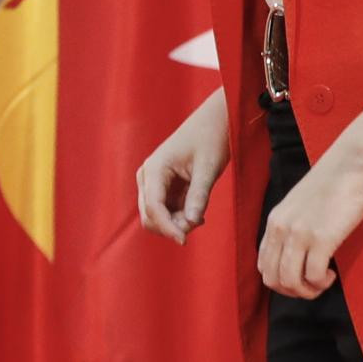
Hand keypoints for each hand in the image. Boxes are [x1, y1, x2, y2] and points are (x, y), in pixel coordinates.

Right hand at [135, 89, 229, 241]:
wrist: (214, 121)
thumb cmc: (211, 138)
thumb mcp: (208, 168)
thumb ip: (198, 196)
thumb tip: (190, 223)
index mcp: (154, 168)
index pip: (152, 207)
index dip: (167, 227)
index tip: (184, 241)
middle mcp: (148, 176)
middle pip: (149, 215)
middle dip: (170, 226)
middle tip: (199, 222)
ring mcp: (153, 182)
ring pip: (155, 216)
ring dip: (175, 223)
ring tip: (199, 216)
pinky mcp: (163, 186)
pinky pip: (165, 210)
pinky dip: (178, 217)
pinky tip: (197, 213)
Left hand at [258, 151, 362, 298]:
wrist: (351, 164)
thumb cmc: (332, 184)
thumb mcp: (299, 205)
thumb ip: (292, 227)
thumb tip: (296, 254)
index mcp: (274, 222)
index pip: (262, 266)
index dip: (280, 281)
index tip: (301, 278)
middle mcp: (281, 229)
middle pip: (272, 279)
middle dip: (293, 292)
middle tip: (313, 285)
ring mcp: (300, 234)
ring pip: (290, 282)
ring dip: (308, 290)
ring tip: (323, 281)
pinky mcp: (322, 238)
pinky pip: (313, 276)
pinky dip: (321, 282)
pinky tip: (330, 273)